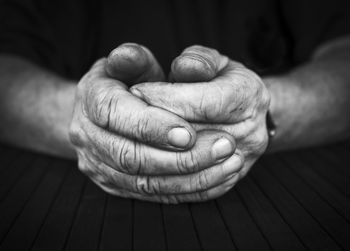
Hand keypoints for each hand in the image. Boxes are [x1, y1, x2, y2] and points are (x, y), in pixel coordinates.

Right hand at [69, 43, 243, 202]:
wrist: (109, 114)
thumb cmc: (129, 82)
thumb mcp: (132, 63)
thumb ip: (134, 58)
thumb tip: (128, 55)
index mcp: (89, 97)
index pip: (115, 113)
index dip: (151, 125)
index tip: (189, 132)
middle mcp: (86, 135)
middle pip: (129, 156)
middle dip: (179, 157)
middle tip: (223, 146)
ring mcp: (97, 165)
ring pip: (142, 183)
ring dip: (189, 177)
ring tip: (229, 164)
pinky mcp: (114, 185)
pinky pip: (151, 195)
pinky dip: (186, 190)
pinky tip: (217, 179)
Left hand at [131, 45, 269, 181]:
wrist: (244, 111)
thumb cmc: (220, 81)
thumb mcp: (211, 61)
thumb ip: (197, 60)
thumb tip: (182, 66)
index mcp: (249, 95)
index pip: (203, 103)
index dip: (165, 98)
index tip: (134, 91)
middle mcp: (252, 132)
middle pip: (195, 138)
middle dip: (154, 127)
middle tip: (124, 116)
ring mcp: (242, 161)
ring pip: (191, 169)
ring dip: (153, 154)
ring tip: (129, 137)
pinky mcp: (228, 180)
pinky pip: (193, 190)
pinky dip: (163, 177)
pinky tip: (141, 161)